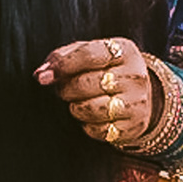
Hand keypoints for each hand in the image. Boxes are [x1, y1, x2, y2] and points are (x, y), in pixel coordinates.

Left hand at [35, 36, 164, 149]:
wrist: (141, 96)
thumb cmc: (107, 70)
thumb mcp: (91, 53)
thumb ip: (63, 57)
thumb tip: (41, 74)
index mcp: (124, 51)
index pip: (88, 55)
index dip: (62, 65)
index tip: (42, 77)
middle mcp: (135, 76)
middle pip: (85, 84)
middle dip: (66, 89)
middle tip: (64, 90)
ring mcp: (137, 102)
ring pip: (90, 109)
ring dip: (75, 108)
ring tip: (78, 102)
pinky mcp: (134, 126)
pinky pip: (98, 130)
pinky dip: (87, 125)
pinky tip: (92, 117)